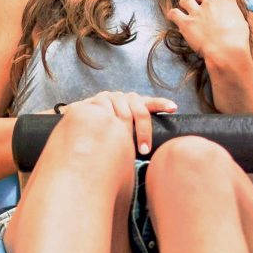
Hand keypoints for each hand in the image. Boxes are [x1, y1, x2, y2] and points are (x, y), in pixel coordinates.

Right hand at [62, 89, 177, 153]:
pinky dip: (114, 119)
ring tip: (131, 148)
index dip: (161, 104)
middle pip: (139, 111)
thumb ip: (134, 135)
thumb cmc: (106, 136)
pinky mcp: (95, 101)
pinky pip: (104, 112)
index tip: (173, 108)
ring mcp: (108, 98)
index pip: (150, 103)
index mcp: (132, 102)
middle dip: (143, 132)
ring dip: (128, 132)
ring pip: (124, 113)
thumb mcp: (123, 134)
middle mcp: (122, 97)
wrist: (78, 127)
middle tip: (144, 151)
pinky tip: (113, 121)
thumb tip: (154, 154)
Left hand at [167, 0, 252, 76]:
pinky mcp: (186, 23)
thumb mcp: (241, 22)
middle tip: (202, 7)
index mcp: (226, 0)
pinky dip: (173, 14)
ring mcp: (196, 12)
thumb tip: (229, 16)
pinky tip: (173, 16)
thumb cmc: (238, 39)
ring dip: (186, 4)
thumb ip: (233, 14)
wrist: (227, 49)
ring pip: (186, 1)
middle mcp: (210, 2)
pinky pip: (174, 13)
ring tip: (186, 9)